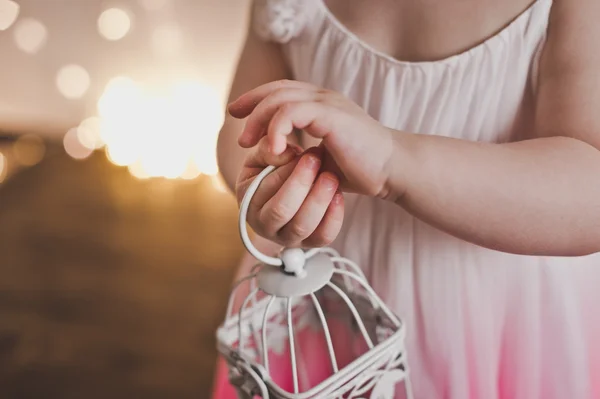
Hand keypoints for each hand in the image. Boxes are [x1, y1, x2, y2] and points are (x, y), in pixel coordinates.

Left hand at [228, 79, 395, 198]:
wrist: (392, 170)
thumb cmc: (360, 168)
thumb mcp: (322, 157)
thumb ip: (301, 152)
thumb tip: (276, 160)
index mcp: (321, 104)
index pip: (282, 90)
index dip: (256, 98)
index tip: (237, 114)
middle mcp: (324, 97)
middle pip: (276, 89)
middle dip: (251, 105)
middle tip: (237, 128)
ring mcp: (328, 104)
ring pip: (280, 98)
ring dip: (259, 120)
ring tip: (250, 144)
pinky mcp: (332, 116)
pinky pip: (292, 112)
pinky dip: (277, 128)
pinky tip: (275, 149)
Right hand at [235, 136, 344, 247]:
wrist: (288, 187)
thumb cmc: (274, 169)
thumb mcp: (263, 155)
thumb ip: (268, 147)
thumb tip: (282, 152)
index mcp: (248, 202)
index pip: (266, 188)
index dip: (287, 170)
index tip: (305, 152)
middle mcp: (263, 225)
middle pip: (281, 210)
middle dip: (302, 183)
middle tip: (317, 159)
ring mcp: (287, 238)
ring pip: (302, 226)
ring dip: (319, 199)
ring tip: (331, 176)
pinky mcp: (309, 244)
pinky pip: (323, 237)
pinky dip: (333, 217)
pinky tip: (338, 195)